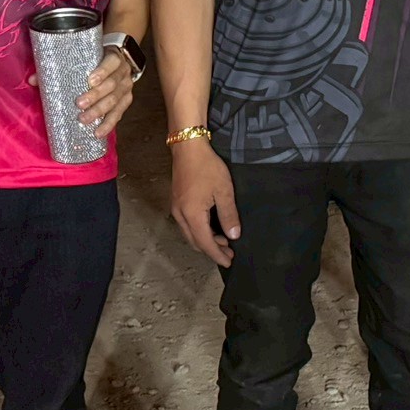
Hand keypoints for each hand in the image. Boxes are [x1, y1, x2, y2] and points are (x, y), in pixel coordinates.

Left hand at [25, 50, 136, 139]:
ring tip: (84, 120)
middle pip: (112, 85)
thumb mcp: (85, 57)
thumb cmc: (96, 59)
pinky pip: (119, 114)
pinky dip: (109, 124)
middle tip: (79, 104)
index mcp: (114, 57)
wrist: (119, 60)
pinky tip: (98, 133)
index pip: (112, 62)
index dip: (103, 71)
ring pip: (115, 101)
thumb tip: (33, 80)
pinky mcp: (126, 101)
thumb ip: (60, 65)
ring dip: (100, 112)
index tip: (90, 80)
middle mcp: (123, 73)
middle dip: (96, 96)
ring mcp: (126, 88)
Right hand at [170, 138, 240, 266]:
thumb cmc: (207, 167)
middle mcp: (180, 215)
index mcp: (192, 215)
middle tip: (229, 253)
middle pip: (195, 242)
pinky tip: (211, 227)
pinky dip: (199, 231)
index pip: (205, 243)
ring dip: (206, 240)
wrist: (188, 147)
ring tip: (224, 241)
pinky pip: (187, 225)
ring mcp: (176, 209)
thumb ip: (228, 215)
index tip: (229, 262)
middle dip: (212, 250)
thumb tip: (234, 236)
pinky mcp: (177, 202)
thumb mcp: (224, 191)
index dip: (217, 254)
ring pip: (190, 234)